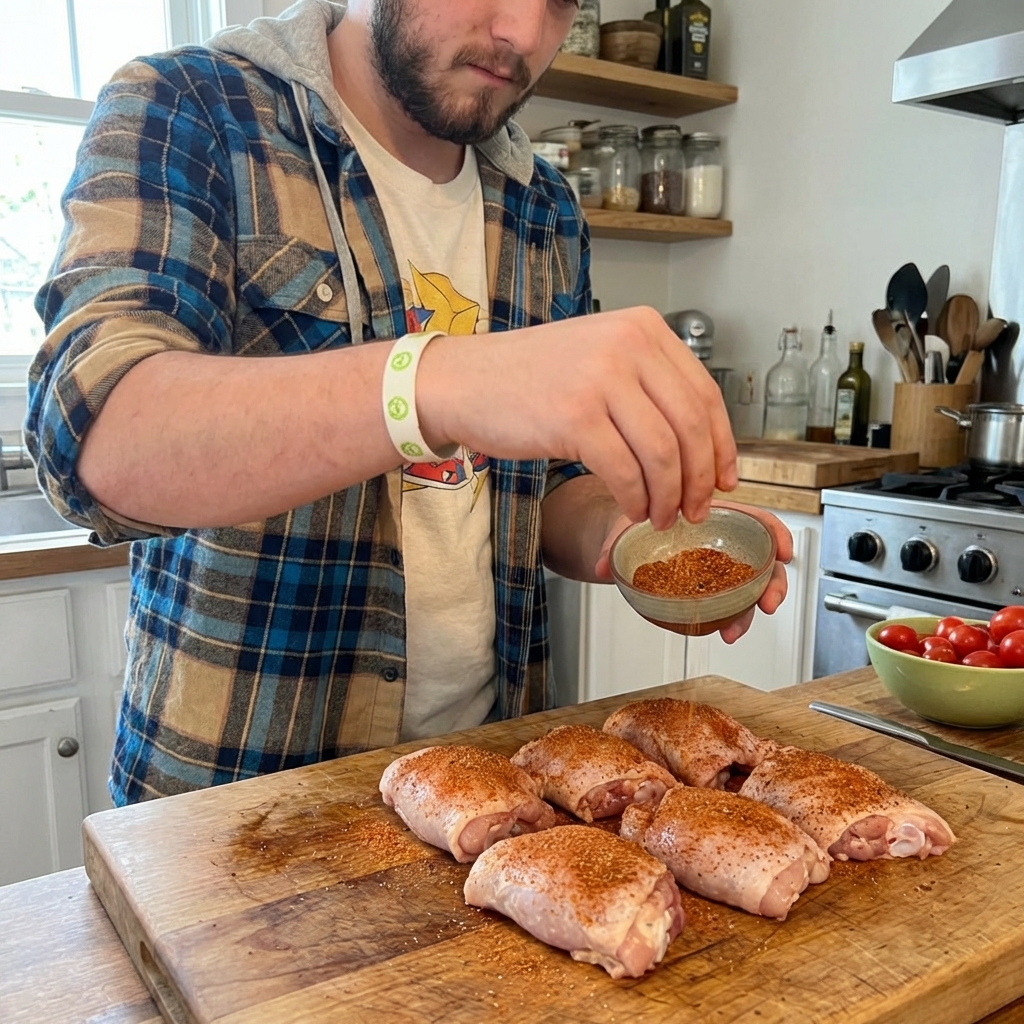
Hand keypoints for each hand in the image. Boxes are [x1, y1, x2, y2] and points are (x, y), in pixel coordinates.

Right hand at [417, 307, 737, 527]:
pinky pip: (625, 471)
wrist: (463, 381)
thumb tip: (697, 443)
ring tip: (661, 517)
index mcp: (642, 328)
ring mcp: (600, 379)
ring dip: (669, 496)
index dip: (722, 445)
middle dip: (701, 478)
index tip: (725, 479)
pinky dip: (636, 499)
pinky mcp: (574, 417)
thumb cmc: (528, 377)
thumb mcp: (597, 358)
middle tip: (697, 509)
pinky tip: (633, 510)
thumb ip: (645, 384)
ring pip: (663, 453)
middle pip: (690, 425)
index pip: (704, 393)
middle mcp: (627, 346)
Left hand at [592, 500, 792, 644]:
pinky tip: (724, 629)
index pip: (755, 519)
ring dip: (750, 610)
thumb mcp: (627, 524)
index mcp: (711, 516)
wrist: (625, 538)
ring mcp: (717, 568)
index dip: (775, 534)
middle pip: (760, 560)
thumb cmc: (637, 520)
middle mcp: (721, 543)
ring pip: (749, 586)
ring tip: (736, 629)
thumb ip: (614, 545)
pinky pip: (729, 601)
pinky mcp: (709, 589)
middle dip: (771, 584)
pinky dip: (732, 616)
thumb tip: (600, 567)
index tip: (783, 552)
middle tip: (767, 604)